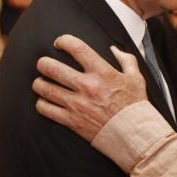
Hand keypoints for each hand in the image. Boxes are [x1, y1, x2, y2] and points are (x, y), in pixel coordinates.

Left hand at [33, 35, 147, 141]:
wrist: (135, 135)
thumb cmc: (135, 106)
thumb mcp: (136, 78)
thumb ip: (126, 60)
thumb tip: (113, 49)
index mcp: (102, 72)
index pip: (77, 48)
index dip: (63, 41)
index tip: (59, 43)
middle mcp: (87, 86)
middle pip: (52, 68)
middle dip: (43, 63)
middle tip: (43, 64)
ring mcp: (77, 104)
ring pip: (45, 89)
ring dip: (39, 83)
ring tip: (41, 82)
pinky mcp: (72, 121)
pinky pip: (46, 109)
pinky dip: (42, 104)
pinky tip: (45, 101)